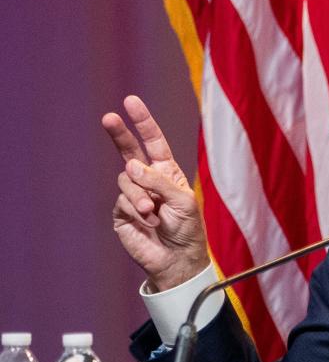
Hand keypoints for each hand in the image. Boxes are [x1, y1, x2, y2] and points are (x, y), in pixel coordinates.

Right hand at [101, 95, 207, 291]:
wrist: (177, 259)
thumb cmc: (187, 229)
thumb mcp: (182, 201)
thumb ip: (159, 181)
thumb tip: (131, 165)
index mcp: (166, 172)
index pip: (152, 142)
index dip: (143, 123)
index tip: (131, 102)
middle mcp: (147, 180)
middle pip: (128, 151)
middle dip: (120, 134)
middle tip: (109, 118)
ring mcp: (132, 195)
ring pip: (126, 180)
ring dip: (140, 196)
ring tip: (154, 213)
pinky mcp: (122, 212)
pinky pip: (123, 202)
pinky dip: (137, 211)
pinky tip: (149, 223)